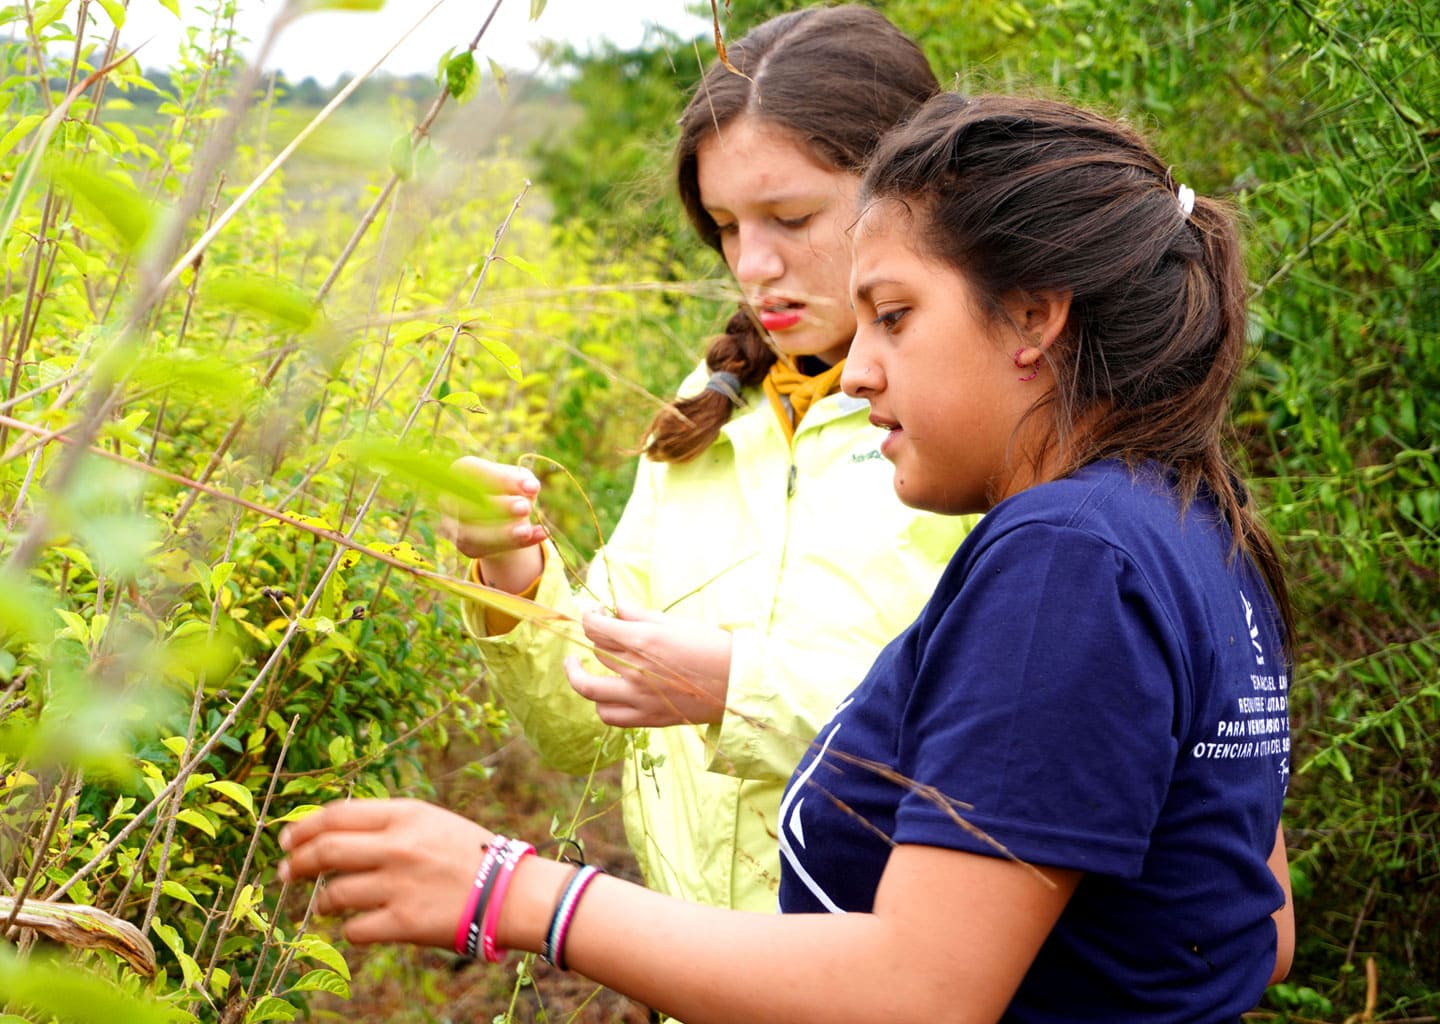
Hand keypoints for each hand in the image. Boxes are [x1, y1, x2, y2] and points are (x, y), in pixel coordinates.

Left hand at [278, 799, 490, 947]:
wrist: (511, 893)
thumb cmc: (470, 855)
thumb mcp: (431, 822)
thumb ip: (387, 823)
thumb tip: (333, 833)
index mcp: (405, 815)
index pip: (336, 815)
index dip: (304, 828)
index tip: (289, 841)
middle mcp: (398, 846)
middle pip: (326, 851)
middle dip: (297, 863)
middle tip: (286, 873)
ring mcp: (399, 886)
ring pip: (334, 894)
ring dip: (321, 902)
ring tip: (324, 905)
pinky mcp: (403, 923)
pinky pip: (355, 929)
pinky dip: (350, 928)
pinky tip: (358, 925)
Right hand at [440, 457, 545, 592]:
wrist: (501, 516)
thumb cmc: (509, 489)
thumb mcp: (519, 479)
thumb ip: (523, 481)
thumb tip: (531, 487)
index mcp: (461, 470)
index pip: (475, 474)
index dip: (503, 481)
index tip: (533, 488)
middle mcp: (449, 497)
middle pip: (468, 505)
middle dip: (499, 508)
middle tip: (525, 508)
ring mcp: (453, 524)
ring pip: (472, 534)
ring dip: (502, 533)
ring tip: (527, 530)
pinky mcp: (465, 547)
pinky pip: (487, 549)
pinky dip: (515, 544)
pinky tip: (538, 536)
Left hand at [565, 606, 733, 726]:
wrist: (736, 682)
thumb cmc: (710, 646)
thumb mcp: (674, 623)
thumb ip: (639, 615)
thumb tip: (614, 607)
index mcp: (642, 641)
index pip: (595, 627)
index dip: (589, 617)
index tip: (594, 614)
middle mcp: (635, 670)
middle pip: (596, 651)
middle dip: (595, 638)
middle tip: (601, 633)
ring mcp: (638, 697)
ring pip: (589, 687)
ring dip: (580, 674)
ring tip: (577, 667)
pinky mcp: (646, 718)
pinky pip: (608, 715)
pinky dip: (599, 703)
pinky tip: (601, 692)